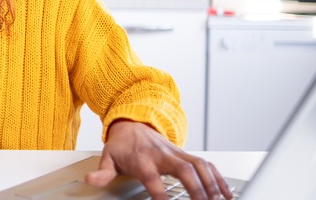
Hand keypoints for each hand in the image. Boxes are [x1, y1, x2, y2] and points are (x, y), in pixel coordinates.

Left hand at [85, 120, 233, 199]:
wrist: (132, 122)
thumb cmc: (122, 145)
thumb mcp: (107, 157)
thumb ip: (102, 173)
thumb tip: (90, 181)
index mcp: (142, 159)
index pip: (152, 179)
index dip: (160, 194)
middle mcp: (162, 155)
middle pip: (183, 170)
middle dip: (196, 189)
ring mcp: (176, 153)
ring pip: (199, 166)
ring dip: (212, 184)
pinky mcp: (185, 155)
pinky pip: (206, 165)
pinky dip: (218, 178)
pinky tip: (225, 193)